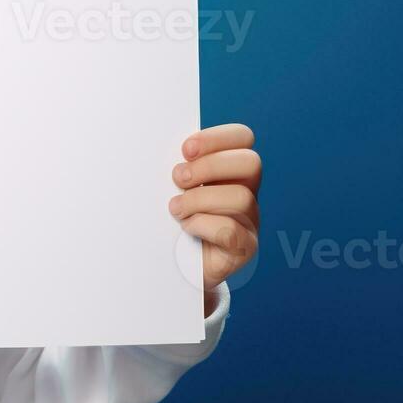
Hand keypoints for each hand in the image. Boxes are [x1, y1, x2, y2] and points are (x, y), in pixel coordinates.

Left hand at [170, 124, 260, 316]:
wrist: (177, 265)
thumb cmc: (172, 220)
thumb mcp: (174, 187)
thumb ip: (178, 167)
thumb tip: (152, 146)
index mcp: (231, 171)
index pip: (243, 138)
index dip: (217, 137)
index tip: (185, 149)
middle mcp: (247, 192)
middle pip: (250, 163)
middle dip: (209, 166)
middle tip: (178, 178)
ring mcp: (249, 221)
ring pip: (240, 198)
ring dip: (198, 199)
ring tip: (175, 209)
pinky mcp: (243, 248)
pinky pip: (230, 231)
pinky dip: (202, 225)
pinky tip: (185, 228)